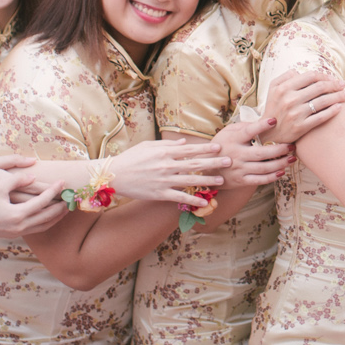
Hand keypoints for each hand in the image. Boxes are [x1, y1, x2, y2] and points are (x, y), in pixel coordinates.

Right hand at [0, 169, 67, 236]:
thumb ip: (18, 179)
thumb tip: (34, 175)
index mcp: (17, 213)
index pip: (42, 201)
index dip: (54, 190)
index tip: (63, 182)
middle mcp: (19, 226)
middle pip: (48, 217)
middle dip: (61, 207)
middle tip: (71, 197)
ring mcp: (16, 232)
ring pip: (43, 226)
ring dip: (56, 217)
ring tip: (65, 208)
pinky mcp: (12, 234)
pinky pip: (35, 229)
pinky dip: (45, 223)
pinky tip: (49, 216)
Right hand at [106, 138, 230, 202]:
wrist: (115, 175)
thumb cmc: (130, 158)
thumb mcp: (148, 146)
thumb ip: (167, 145)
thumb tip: (184, 143)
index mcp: (164, 152)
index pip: (190, 149)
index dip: (206, 148)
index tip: (219, 146)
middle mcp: (167, 166)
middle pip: (195, 164)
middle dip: (213, 162)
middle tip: (229, 161)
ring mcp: (164, 181)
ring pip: (191, 181)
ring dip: (208, 181)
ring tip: (221, 180)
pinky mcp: (160, 194)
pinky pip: (180, 198)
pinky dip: (193, 200)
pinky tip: (204, 202)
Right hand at [213, 117, 290, 190]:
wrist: (207, 168)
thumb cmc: (222, 145)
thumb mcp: (228, 132)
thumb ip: (244, 126)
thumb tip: (263, 121)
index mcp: (233, 140)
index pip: (249, 131)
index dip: (261, 126)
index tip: (274, 120)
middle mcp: (236, 155)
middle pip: (261, 153)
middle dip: (279, 150)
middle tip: (292, 146)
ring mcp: (239, 169)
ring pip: (264, 168)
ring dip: (281, 164)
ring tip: (292, 158)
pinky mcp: (241, 180)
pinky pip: (260, 180)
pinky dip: (272, 177)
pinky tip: (282, 171)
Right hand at [264, 71, 344, 143]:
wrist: (268, 133)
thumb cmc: (274, 107)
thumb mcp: (273, 88)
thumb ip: (286, 76)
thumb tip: (301, 72)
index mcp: (284, 88)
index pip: (310, 76)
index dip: (324, 76)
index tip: (332, 79)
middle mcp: (289, 100)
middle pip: (319, 87)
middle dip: (335, 85)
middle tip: (343, 85)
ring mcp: (295, 114)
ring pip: (323, 101)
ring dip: (338, 96)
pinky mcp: (300, 127)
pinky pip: (321, 117)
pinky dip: (332, 111)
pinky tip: (340, 107)